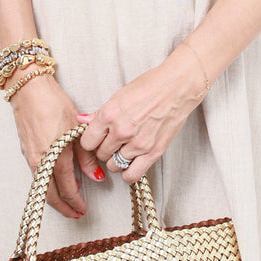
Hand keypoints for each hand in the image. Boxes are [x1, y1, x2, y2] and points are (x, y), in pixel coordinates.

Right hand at [10, 74, 105, 218]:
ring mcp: (31, 157)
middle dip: (64, 208)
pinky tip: (56, 182)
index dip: (76, 202)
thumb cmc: (53, 103)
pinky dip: (47, 185)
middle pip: (51, 195)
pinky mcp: (26, 152)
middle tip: (75, 214)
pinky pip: (37, 176)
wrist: (29, 89)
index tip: (84, 209)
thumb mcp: (76, 127)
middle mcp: (40, 161)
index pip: (67, 188)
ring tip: (68, 202)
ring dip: (54, 198)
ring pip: (42, 188)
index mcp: (56, 156)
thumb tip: (96, 176)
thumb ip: (86, 155)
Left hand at [76, 49, 204, 184]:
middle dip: (105, 148)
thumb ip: (100, 112)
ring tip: (124, 148)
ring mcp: (137, 143)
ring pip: (114, 165)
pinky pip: (131, 175)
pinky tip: (131, 161)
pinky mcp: (153, 152)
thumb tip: (83, 120)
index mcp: (109, 114)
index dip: (91, 140)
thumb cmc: (150, 86)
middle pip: (101, 154)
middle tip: (113, 141)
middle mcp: (121, 131)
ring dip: (116, 159)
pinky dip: (128, 172)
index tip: (97, 138)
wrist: (177, 87)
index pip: (87, 142)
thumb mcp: (120, 95)